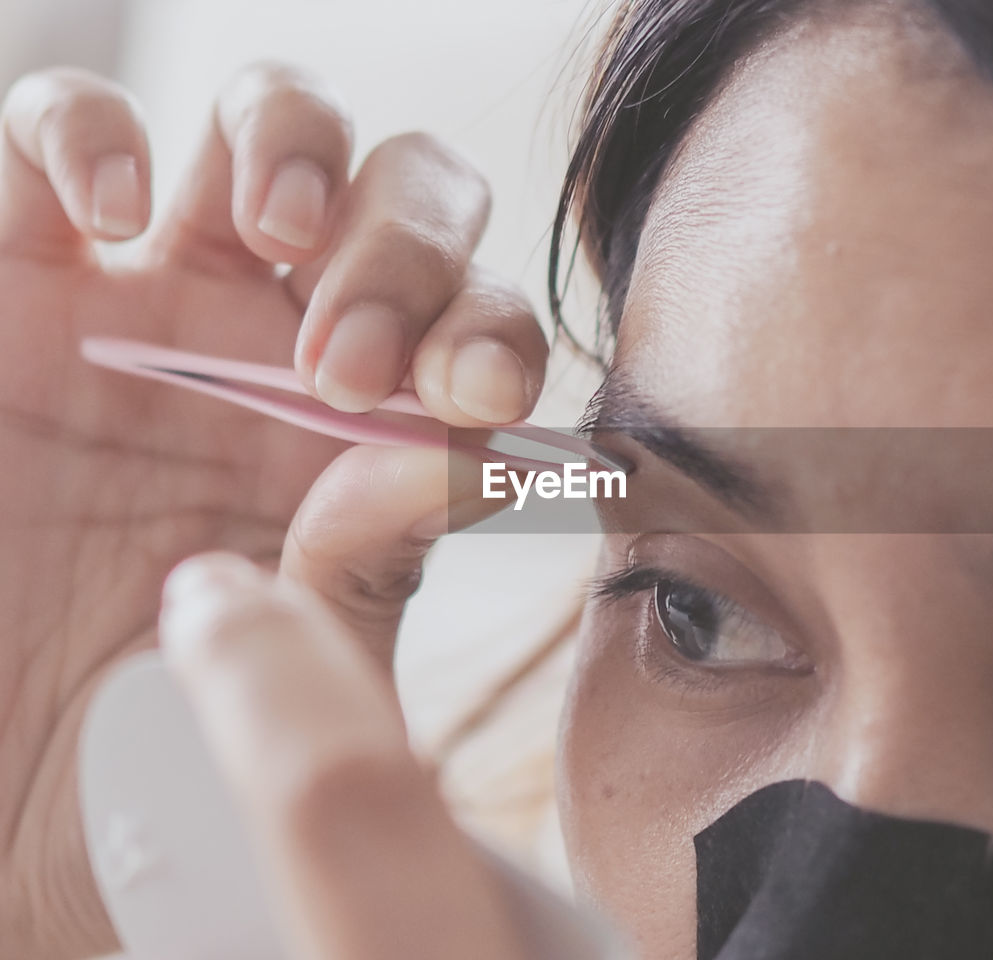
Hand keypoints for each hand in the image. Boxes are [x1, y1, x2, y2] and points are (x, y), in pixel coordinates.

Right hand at [0, 64, 546, 959]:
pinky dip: (92, 133)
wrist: (1, 775)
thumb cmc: (145, 748)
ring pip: (271, 124)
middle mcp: (280, 349)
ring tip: (281, 229)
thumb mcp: (288, 670)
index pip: (481, 327)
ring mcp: (152, 298)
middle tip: (347, 365)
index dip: (496, 334)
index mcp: (372, 440)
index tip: (475, 398)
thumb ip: (377, 565)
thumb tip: (470, 449)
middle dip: (407, 250)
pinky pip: (56, 134)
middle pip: (407, 201)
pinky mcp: (12, 275)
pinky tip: (112, 217)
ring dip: (300, 148)